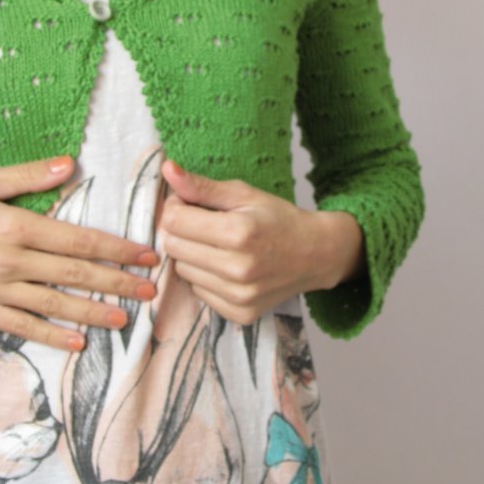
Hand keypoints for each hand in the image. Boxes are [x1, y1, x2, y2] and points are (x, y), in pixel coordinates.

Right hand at [0, 156, 157, 351]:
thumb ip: (25, 177)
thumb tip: (69, 164)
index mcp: (18, 227)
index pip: (82, 240)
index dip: (119, 249)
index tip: (148, 255)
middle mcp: (13, 261)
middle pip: (77, 274)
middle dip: (117, 283)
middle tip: (151, 291)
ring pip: (55, 304)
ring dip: (92, 313)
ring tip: (124, 320)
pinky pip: (21, 325)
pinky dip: (50, 336)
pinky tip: (76, 344)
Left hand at [160, 160, 365, 325]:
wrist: (316, 254)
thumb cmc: (278, 219)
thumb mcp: (244, 194)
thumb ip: (202, 186)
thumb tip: (168, 169)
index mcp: (239, 232)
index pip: (174, 221)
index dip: (176, 207)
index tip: (189, 204)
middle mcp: (238, 268)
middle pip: (174, 247)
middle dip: (182, 231)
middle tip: (204, 224)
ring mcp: (239, 295)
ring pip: (182, 271)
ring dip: (192, 256)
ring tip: (218, 246)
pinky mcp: (240, 313)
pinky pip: (199, 293)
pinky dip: (205, 278)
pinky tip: (226, 267)